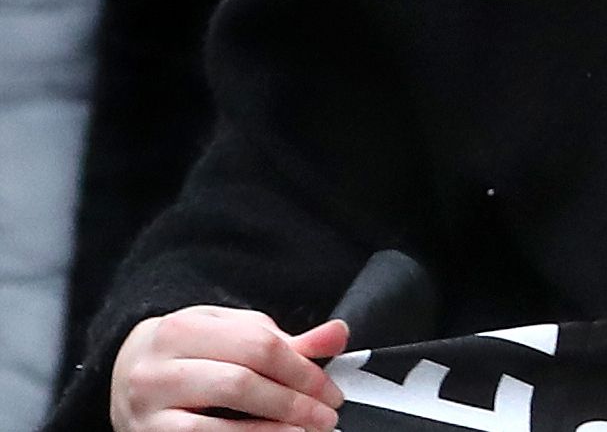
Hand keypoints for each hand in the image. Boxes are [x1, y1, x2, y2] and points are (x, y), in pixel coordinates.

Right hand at [111, 305, 349, 431]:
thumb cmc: (191, 350)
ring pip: (220, 417)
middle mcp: (159, 366)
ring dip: (274, 427)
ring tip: (308, 430)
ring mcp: (148, 404)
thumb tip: (339, 334)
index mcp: (183, 328)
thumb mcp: (231, 332)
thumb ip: (286, 338)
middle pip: (242, 382)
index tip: (331, 390)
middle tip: (327, 414)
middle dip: (294, 401)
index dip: (303, 370)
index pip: (259, 346)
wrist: (124, 372)